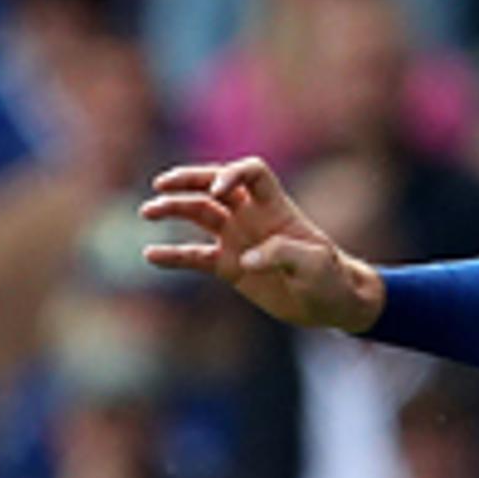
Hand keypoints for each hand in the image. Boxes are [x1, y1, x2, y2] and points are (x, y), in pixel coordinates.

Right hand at [140, 157, 384, 331]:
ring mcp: (238, 239)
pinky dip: (174, 256)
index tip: (219, 190)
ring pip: (199, 214)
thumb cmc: (330, 277)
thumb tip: (247, 258)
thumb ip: (284, 253)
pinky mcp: (230, 266)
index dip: (233, 173)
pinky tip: (151, 255)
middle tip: (161, 185)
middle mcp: (251, 215)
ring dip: (172, 209)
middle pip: (213, 185)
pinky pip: (196, 257)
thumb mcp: (316, 264)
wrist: (330, 305)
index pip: (251, 172)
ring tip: (147, 212)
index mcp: (275, 207)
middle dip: (187, 180)